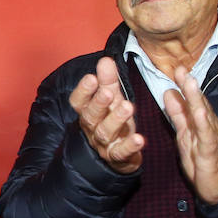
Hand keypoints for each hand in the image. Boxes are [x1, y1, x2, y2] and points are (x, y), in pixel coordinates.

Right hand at [69, 56, 143, 173]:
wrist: (118, 155)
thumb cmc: (112, 119)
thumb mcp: (111, 99)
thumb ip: (108, 81)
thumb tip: (106, 60)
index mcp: (87, 112)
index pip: (78, 102)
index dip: (83, 91)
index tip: (91, 77)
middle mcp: (92, 128)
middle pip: (90, 117)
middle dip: (98, 104)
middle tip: (108, 92)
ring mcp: (104, 144)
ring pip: (105, 133)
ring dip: (116, 120)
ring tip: (128, 107)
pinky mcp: (118, 157)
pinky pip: (121, 153)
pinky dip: (129, 146)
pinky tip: (139, 139)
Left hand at [164, 66, 217, 204]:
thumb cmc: (202, 160)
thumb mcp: (185, 135)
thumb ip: (178, 115)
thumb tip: (169, 92)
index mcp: (199, 121)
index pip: (192, 99)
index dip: (184, 84)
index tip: (177, 67)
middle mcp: (207, 125)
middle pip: (198, 102)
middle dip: (189, 85)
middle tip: (181, 68)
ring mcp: (210, 137)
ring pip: (203, 114)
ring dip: (196, 98)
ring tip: (189, 82)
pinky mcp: (210, 151)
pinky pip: (206, 135)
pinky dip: (203, 122)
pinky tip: (199, 111)